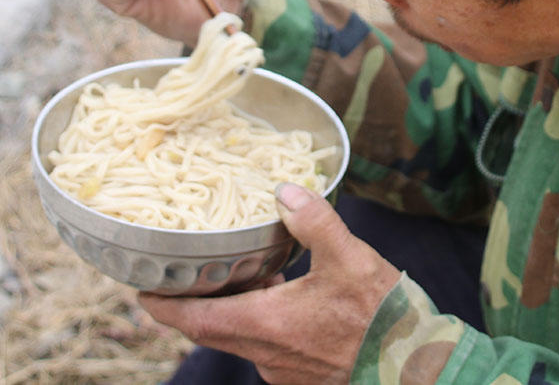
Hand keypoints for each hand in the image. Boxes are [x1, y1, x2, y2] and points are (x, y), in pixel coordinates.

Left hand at [139, 184, 401, 383]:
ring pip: (242, 336)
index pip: (194, 320)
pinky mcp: (304, 373)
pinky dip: (265, 319)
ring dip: (235, 309)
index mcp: (265, 324)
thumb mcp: (350, 258)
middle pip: (212, 329)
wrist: (416, 367)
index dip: (163, 306)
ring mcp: (284, 368)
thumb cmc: (382, 318)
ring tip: (241, 274)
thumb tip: (284, 191)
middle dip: (195, 302)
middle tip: (183, 274)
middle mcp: (266, 353)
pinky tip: (287, 295)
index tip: (142, 290)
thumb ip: (314, 221)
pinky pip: (269, 344)